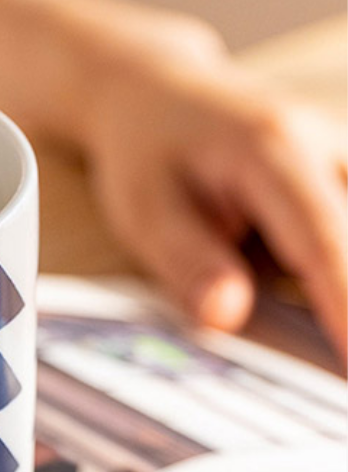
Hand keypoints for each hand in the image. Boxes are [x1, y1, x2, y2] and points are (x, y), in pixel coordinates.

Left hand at [83, 22, 346, 360]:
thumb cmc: (145, 154)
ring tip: (331, 358)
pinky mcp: (342, 178)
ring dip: (342, 293)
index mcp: (273, 150)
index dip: (347, 306)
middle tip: (339, 378)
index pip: (323, 241)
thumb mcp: (143, 210)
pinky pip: (345, 228)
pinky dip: (336, 277)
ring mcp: (342, 159)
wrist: (156, 94)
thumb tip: (227, 316)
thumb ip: (187, 261)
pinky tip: (332, 327)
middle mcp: (325, 148)